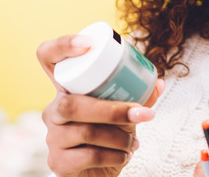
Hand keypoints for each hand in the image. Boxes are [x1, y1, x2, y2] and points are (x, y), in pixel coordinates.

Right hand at [37, 34, 165, 176]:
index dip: (62, 46)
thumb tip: (159, 83)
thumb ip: (140, 97)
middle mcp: (53, 110)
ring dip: (120, 136)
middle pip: (70, 104)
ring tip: (133, 142)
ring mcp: (53, 137)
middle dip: (112, 109)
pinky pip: (89, 156)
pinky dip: (115, 156)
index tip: (88, 44)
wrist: (99, 173)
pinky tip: (124, 155)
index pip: (49, 58)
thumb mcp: (125, 113)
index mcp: (67, 90)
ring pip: (84, 131)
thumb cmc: (110, 136)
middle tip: (142, 114)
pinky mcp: (58, 162)